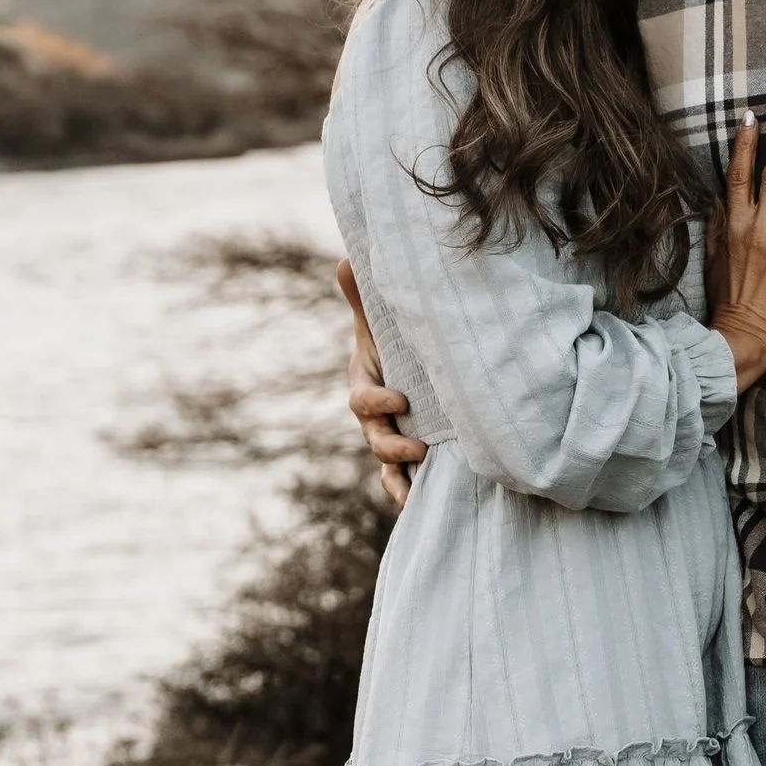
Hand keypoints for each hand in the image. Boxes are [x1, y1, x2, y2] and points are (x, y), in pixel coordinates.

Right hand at [340, 258, 425, 506]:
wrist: (413, 360)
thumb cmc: (393, 338)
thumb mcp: (380, 320)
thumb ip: (362, 299)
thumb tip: (346, 261)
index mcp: (365, 384)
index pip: (362, 399)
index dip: (377, 402)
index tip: (400, 398)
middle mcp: (374, 417)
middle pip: (374, 437)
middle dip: (392, 444)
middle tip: (419, 445)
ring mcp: (389, 436)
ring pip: (387, 464)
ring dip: (399, 476)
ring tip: (415, 488)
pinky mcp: (408, 453)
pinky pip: (401, 479)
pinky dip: (405, 492)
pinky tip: (419, 505)